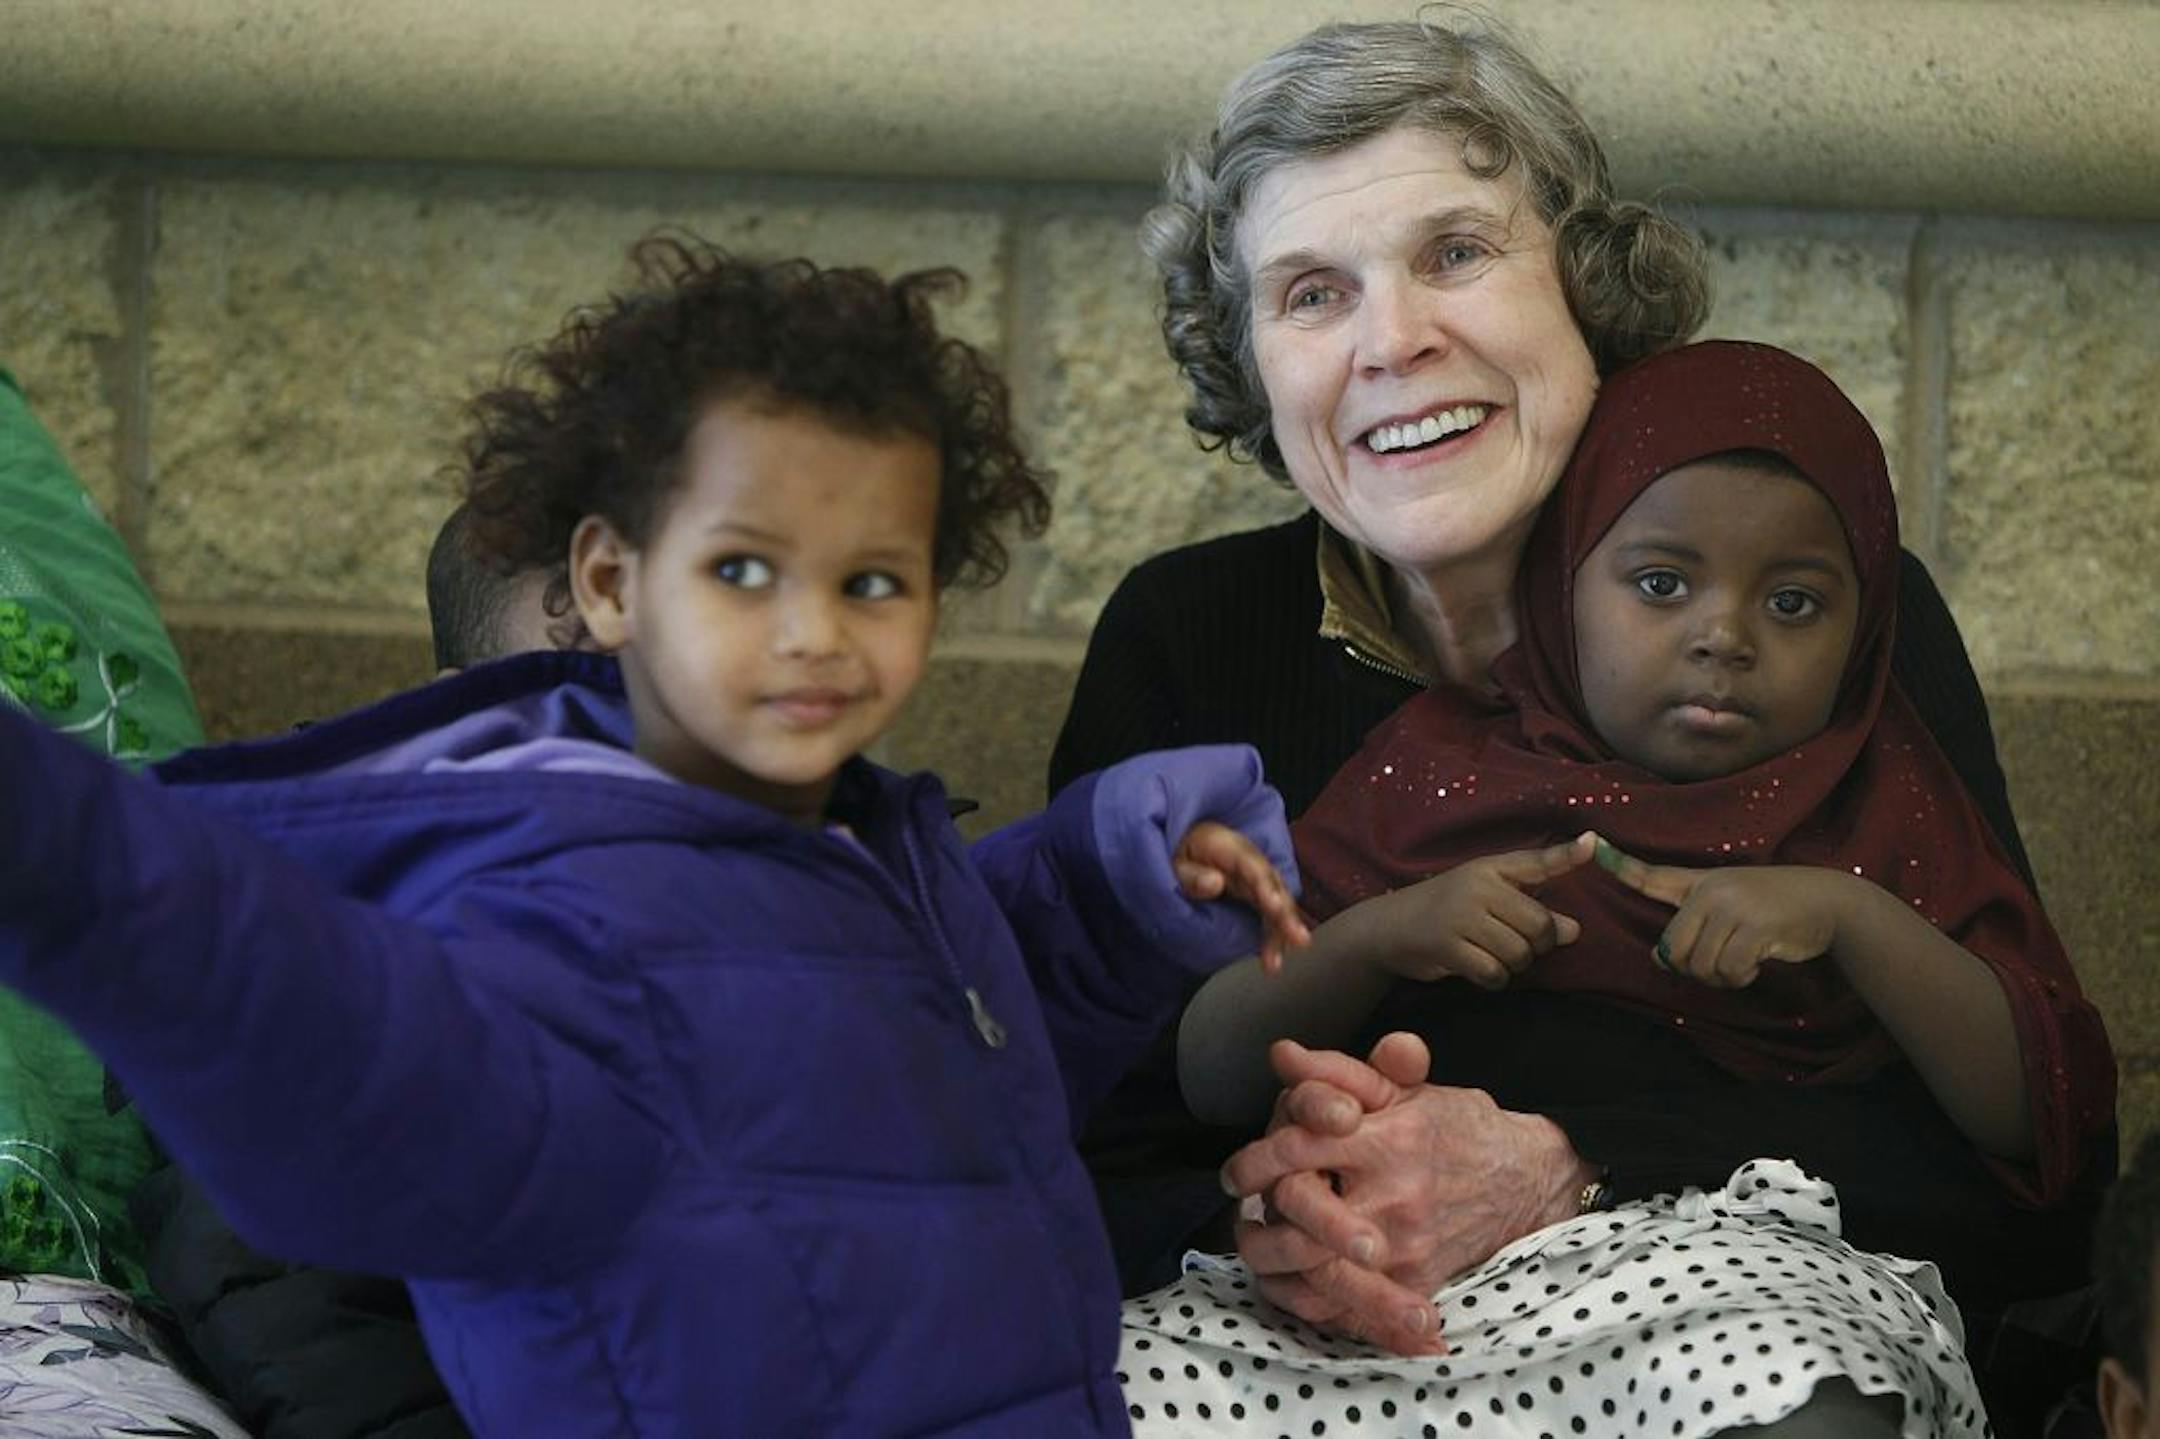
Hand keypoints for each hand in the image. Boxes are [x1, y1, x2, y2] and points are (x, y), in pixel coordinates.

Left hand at [1174, 821, 1311, 972]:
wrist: (1191, 850)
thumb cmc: (1183, 857)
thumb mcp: (1177, 864)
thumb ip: (1192, 875)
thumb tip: (1216, 884)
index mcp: (1230, 848)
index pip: (1253, 866)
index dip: (1266, 886)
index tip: (1275, 906)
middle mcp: (1251, 862)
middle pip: (1273, 886)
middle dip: (1285, 914)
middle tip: (1298, 939)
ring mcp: (1257, 879)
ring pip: (1278, 903)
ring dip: (1282, 933)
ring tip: (1276, 963)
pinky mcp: (1259, 896)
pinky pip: (1271, 915)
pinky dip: (1274, 937)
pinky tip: (1272, 960)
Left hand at [1224, 1034, 1593, 1355]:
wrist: (1524, 1180)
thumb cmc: (1457, 1127)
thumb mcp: (1403, 1089)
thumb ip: (1339, 1072)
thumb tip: (1281, 1054)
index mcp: (1390, 1139)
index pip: (1301, 1147)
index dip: (1257, 1157)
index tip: (1237, 1171)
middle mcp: (1395, 1196)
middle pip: (1301, 1210)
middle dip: (1260, 1209)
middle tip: (1241, 1208)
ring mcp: (1405, 1247)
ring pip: (1316, 1268)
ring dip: (1273, 1257)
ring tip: (1255, 1243)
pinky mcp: (1414, 1284)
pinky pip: (1348, 1308)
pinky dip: (1310, 1299)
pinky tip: (1288, 1279)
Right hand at [1363, 832, 1594, 986]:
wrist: (1388, 927)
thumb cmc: (1445, 910)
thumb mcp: (1485, 897)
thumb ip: (1530, 908)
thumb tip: (1574, 930)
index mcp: (1489, 869)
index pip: (1536, 862)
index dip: (1566, 856)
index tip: (1593, 843)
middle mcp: (1477, 888)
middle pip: (1539, 925)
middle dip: (1537, 944)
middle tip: (1517, 944)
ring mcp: (1461, 916)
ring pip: (1518, 953)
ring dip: (1513, 964)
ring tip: (1490, 954)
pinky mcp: (1448, 946)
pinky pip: (1494, 973)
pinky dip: (1494, 978)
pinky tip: (1478, 968)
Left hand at [1594, 836, 1851, 987]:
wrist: (1831, 902)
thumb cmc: (1777, 908)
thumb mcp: (1732, 902)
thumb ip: (1693, 925)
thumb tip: (1659, 957)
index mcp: (1701, 882)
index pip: (1652, 875)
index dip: (1619, 864)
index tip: (1593, 844)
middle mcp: (1712, 890)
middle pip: (1673, 948)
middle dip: (1694, 967)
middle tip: (1725, 963)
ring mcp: (1733, 906)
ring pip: (1700, 965)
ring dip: (1722, 976)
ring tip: (1744, 960)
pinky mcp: (1754, 927)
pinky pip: (1728, 970)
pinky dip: (1741, 977)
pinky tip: (1757, 964)